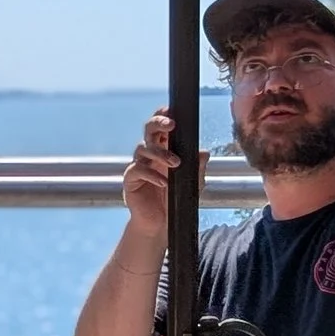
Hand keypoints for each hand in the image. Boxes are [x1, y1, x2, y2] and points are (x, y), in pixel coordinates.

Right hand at [122, 108, 190, 234]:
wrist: (161, 225)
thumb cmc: (175, 201)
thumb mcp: (193, 184)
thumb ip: (198, 168)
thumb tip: (204, 152)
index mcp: (163, 150)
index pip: (161, 128)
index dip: (163, 116)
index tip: (172, 111)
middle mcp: (149, 155)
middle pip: (148, 130)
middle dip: (158, 123)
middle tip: (171, 125)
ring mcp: (138, 166)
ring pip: (142, 148)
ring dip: (160, 153)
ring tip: (175, 164)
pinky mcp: (130, 181)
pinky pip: (138, 170)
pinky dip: (152, 175)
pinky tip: (164, 183)